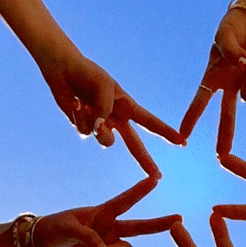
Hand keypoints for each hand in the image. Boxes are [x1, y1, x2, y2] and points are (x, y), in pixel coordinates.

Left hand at [34, 176, 180, 246]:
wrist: (43, 246)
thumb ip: (87, 236)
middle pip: (139, 226)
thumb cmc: (55, 227)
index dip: (140, 191)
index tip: (155, 179)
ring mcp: (108, 245)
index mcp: (102, 212)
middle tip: (179, 219)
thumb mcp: (67, 226)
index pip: (125, 200)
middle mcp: (110, 228)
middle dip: (159, 223)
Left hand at [42, 51, 183, 177]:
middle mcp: (116, 118)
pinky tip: (75, 103)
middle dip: (146, 160)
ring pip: (105, 140)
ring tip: (85, 105)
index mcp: (127, 106)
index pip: (150, 122)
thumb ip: (106, 108)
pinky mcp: (85, 126)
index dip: (166, 132)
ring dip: (96, 127)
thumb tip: (101, 129)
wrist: (64, 69)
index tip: (182, 141)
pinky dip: (79, 117)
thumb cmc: (88, 73)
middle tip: (157, 177)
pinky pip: (86, 132)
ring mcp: (101, 124)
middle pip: (135, 145)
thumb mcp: (104, 86)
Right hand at [180, 8, 245, 152]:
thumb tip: (244, 66)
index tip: (182, 136)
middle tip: (222, 156)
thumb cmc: (233, 27)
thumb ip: (231, 52)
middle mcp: (230, 84)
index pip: (201, 100)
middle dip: (225, 135)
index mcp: (214, 77)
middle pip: (227, 115)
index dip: (191, 118)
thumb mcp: (224, 36)